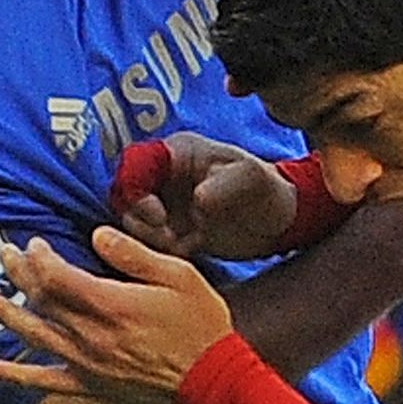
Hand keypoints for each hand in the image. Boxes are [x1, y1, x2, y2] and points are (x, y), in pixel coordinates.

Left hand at [0, 228, 232, 403]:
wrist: (212, 380)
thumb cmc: (202, 325)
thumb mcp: (179, 276)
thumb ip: (134, 255)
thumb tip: (96, 235)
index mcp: (111, 304)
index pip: (58, 276)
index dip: (40, 257)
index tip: (36, 243)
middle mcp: (91, 334)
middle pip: (41, 300)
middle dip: (18, 275)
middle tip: (4, 256)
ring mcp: (87, 362)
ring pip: (34, 335)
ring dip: (5, 314)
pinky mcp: (90, 384)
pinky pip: (45, 380)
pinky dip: (16, 375)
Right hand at [112, 133, 296, 259]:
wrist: (279, 222)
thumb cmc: (267, 190)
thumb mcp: (252, 180)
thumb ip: (225, 185)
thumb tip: (198, 200)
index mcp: (177, 153)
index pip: (135, 164)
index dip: (137, 189)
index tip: (159, 215)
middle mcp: (163, 176)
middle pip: (123, 194)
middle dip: (139, 219)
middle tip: (169, 236)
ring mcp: (163, 203)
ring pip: (131, 220)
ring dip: (148, 237)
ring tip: (182, 245)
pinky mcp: (168, 229)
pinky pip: (145, 240)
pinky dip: (158, 250)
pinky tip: (189, 251)